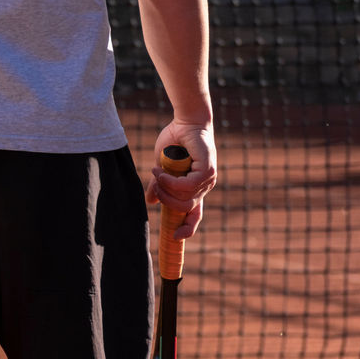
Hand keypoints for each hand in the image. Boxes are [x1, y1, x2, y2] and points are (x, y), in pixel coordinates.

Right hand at [145, 120, 216, 239]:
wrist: (185, 122)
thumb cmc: (175, 141)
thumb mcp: (162, 168)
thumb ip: (159, 185)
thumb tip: (151, 201)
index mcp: (195, 189)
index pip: (195, 214)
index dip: (188, 227)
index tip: (176, 236)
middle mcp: (204, 186)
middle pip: (185, 209)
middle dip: (166, 202)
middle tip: (155, 187)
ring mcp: (208, 179)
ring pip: (185, 198)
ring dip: (165, 188)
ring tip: (155, 173)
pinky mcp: (207, 170)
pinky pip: (186, 186)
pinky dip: (170, 181)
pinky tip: (160, 172)